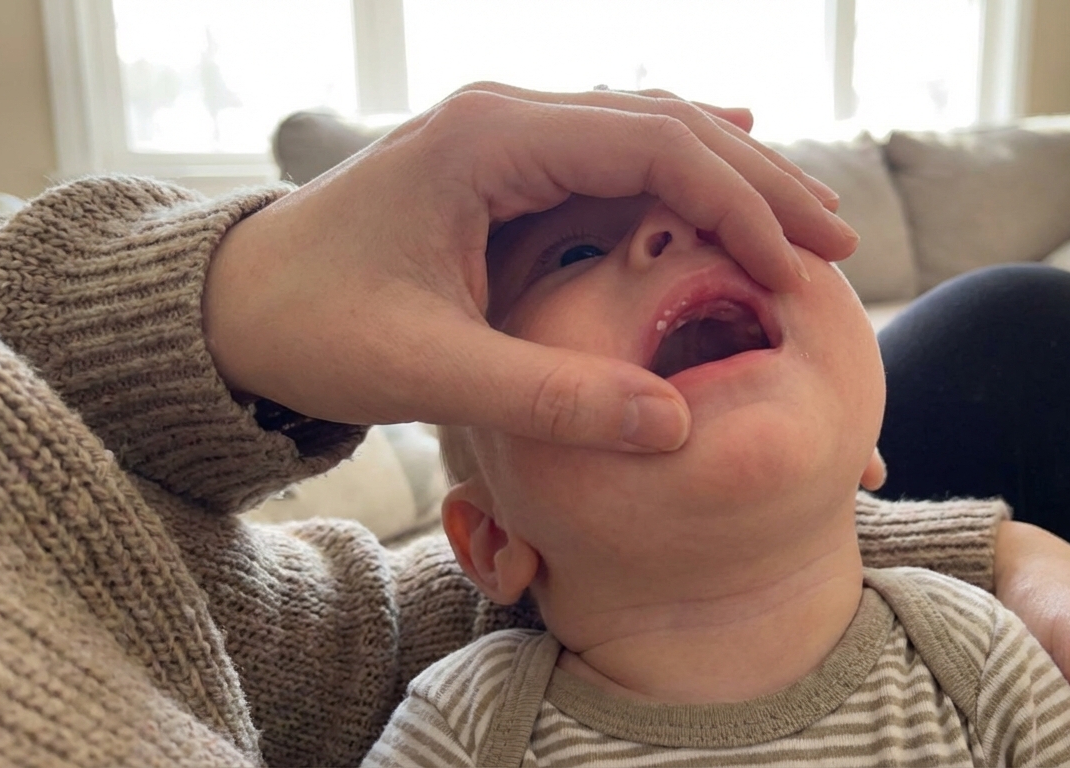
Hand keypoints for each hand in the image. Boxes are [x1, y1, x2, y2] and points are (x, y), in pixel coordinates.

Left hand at [202, 83, 856, 449]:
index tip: (796, 271)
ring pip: (649, 134)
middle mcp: (506, 116)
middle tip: (839, 238)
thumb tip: (675, 428)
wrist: (230, 304)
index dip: (738, 206)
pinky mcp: (508, 169)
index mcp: (489, 141)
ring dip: (731, 176)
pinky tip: (731, 186)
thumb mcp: (425, 372)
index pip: (652, 149)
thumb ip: (549, 399)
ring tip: (808, 224)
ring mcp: (508, 136)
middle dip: (760, 181)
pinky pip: (615, 158)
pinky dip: (682, 179)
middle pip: (667, 125)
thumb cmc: (310, 328)